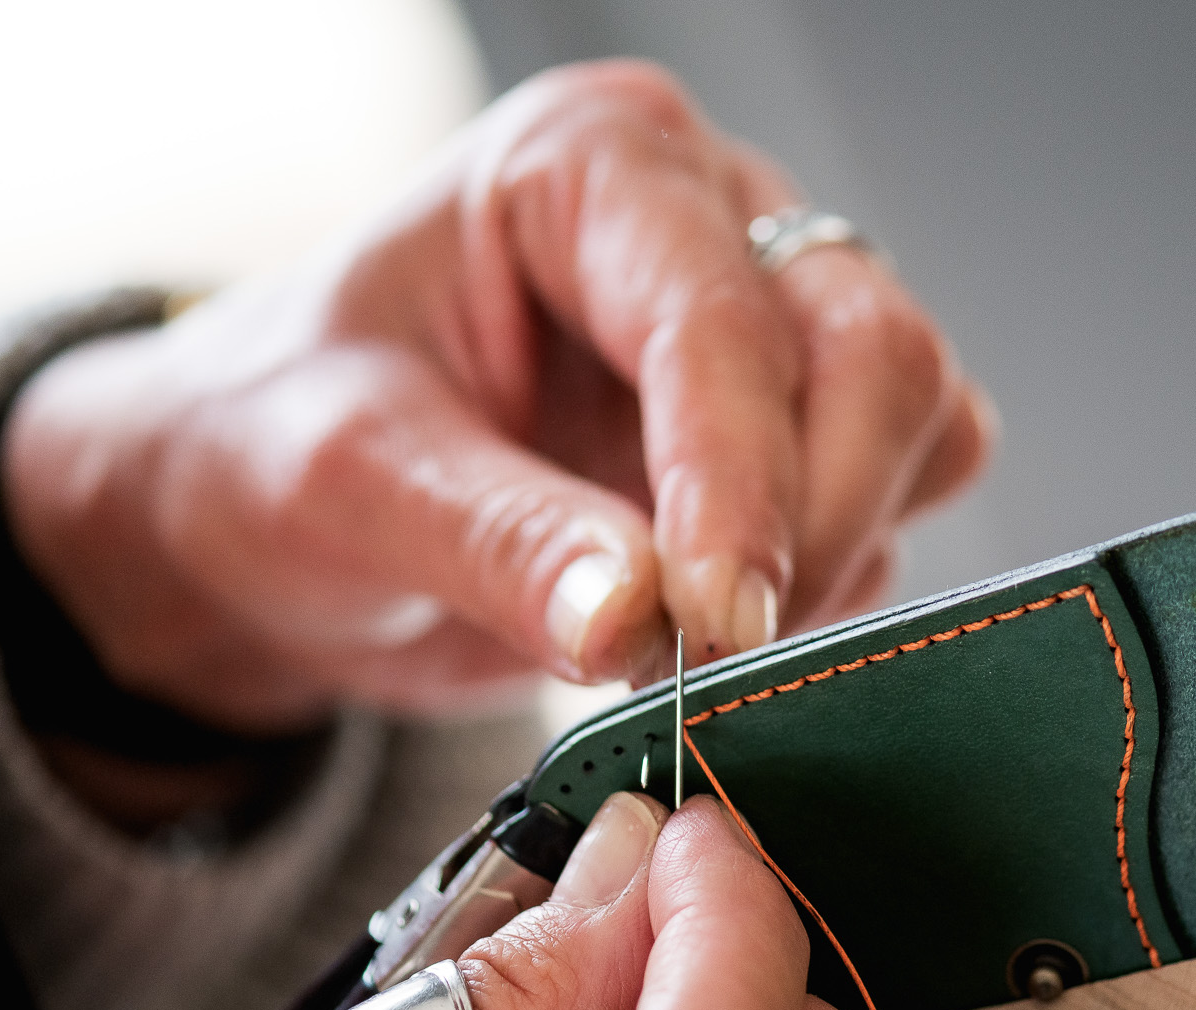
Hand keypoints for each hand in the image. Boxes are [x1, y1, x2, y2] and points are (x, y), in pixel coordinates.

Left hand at [1, 60, 993, 732]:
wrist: (276, 507)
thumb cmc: (278, 444)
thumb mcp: (341, 481)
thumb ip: (493, 541)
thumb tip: (636, 618)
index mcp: (587, 166)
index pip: (720, 316)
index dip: (736, 478)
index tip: (713, 622)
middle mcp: (709, 213)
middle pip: (873, 352)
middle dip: (814, 520)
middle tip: (710, 658)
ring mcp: (773, 314)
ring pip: (919, 420)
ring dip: (836, 555)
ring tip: (691, 645)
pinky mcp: (801, 422)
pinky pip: (904, 494)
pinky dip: (841, 578)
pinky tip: (721, 627)